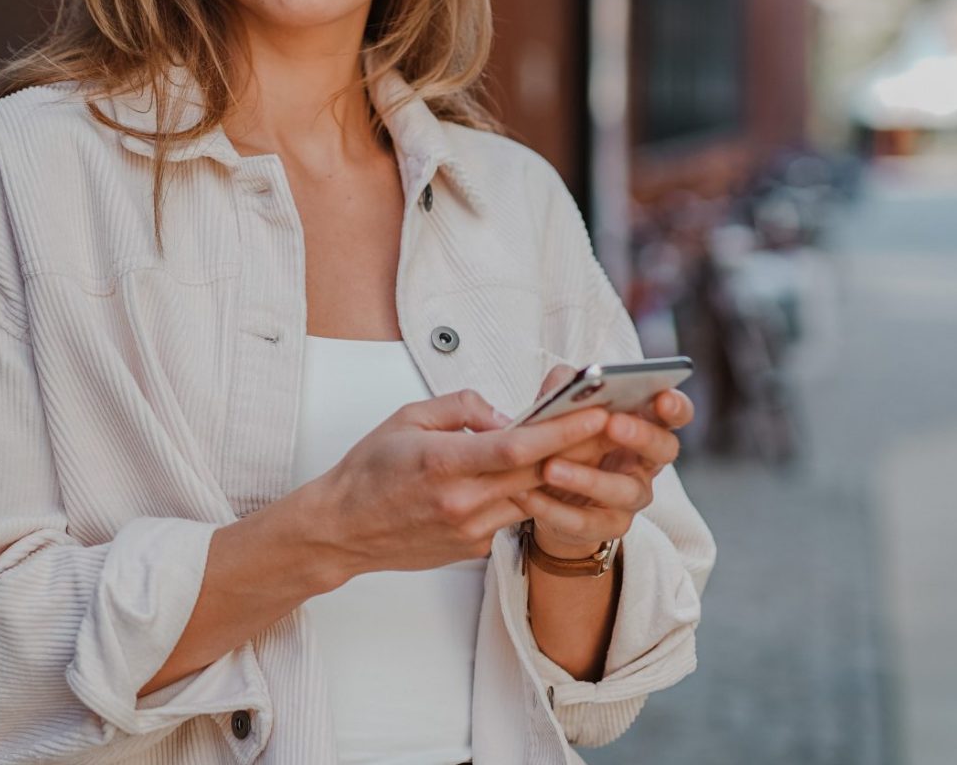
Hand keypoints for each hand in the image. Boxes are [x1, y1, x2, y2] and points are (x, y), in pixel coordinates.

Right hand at [301, 389, 610, 582]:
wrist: (343, 529)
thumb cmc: (369, 470)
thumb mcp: (408, 417)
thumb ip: (461, 408)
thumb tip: (505, 416)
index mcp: (443, 463)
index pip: (517, 447)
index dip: (562, 431)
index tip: (595, 413)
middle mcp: (461, 502)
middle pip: (537, 474)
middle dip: (581, 449)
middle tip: (614, 424)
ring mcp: (470, 530)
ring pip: (532, 499)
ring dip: (560, 475)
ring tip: (588, 447)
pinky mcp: (473, 548)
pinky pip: (511, 516)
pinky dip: (526, 495)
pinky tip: (536, 477)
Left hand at [517, 365, 693, 558]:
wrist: (546, 494)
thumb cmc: (563, 440)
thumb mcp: (561, 409)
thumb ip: (565, 389)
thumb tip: (567, 379)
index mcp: (644, 424)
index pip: (674, 413)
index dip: (675, 406)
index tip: (662, 397)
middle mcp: (647, 462)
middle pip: (663, 448)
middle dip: (641, 435)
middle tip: (613, 424)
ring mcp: (631, 497)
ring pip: (623, 490)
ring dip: (588, 478)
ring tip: (551, 467)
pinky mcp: (607, 527)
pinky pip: (585, 522)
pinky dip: (554, 508)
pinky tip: (527, 495)